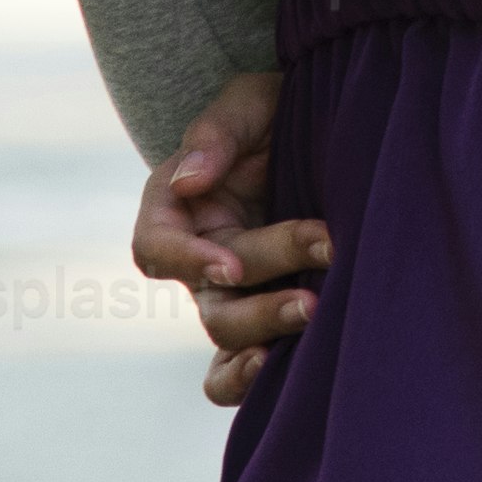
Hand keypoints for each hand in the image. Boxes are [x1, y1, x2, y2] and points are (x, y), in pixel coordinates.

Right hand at [128, 70, 314, 405]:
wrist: (325, 125)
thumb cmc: (277, 110)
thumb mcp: (249, 101)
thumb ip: (217, 134)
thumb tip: (187, 182)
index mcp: (175, 208)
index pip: (157, 249)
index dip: (188, 262)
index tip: (231, 266)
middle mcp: (198, 258)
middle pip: (212, 303)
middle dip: (262, 301)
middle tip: (315, 294)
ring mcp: (232, 292)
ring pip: (231, 338)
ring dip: (271, 333)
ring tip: (319, 316)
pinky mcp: (266, 311)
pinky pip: (241, 367)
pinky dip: (253, 380)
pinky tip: (292, 373)